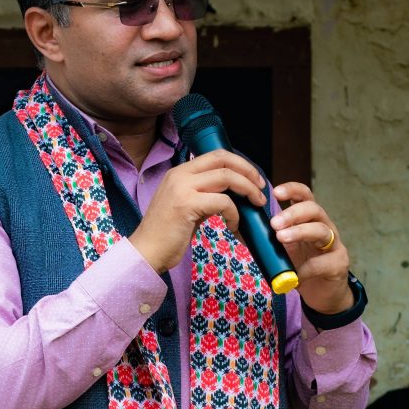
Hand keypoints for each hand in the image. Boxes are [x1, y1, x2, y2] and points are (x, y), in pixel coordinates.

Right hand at [129, 150, 266, 273]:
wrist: (146, 252)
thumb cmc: (167, 235)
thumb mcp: (186, 207)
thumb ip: (204, 196)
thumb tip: (230, 194)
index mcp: (179, 172)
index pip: (216, 155)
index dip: (240, 164)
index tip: (254, 178)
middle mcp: (180, 174)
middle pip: (223, 160)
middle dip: (248, 171)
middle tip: (262, 188)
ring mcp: (182, 188)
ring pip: (226, 177)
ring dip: (248, 190)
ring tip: (257, 204)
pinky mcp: (186, 205)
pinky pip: (222, 202)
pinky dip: (234, 213)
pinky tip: (233, 226)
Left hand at [270, 182, 352, 314]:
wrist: (322, 295)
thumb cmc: (301, 268)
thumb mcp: (281, 251)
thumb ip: (265, 239)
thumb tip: (238, 228)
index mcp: (309, 221)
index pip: (304, 197)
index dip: (292, 190)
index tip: (275, 192)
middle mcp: (324, 227)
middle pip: (314, 209)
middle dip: (293, 213)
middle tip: (274, 223)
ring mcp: (334, 245)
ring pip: (321, 230)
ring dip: (300, 232)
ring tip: (281, 238)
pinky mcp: (338, 264)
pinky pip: (322, 262)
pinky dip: (306, 268)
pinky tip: (295, 276)